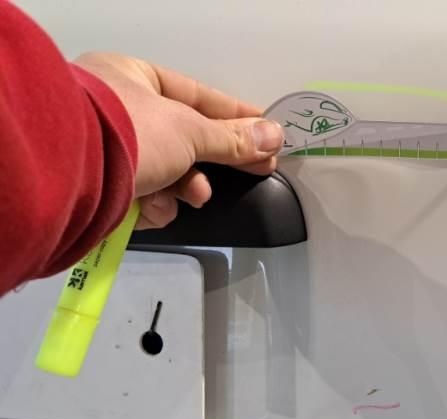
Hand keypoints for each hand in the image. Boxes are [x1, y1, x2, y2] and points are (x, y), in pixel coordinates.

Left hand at [74, 53, 282, 228]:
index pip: (196, 95)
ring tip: (194, 195)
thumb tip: (275, 137)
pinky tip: (154, 208)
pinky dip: (155, 206)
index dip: (235, 115)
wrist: (67, 180)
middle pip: (184, 139)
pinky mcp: (102, 189)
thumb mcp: (190, 131)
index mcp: (131, 78)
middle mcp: (117, 111)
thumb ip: (233, 139)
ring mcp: (108, 152)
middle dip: (213, 161)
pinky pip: (144, 196)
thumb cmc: (129, 133)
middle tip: (256, 171)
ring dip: (185, 187)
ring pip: (167, 172)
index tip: (266, 133)